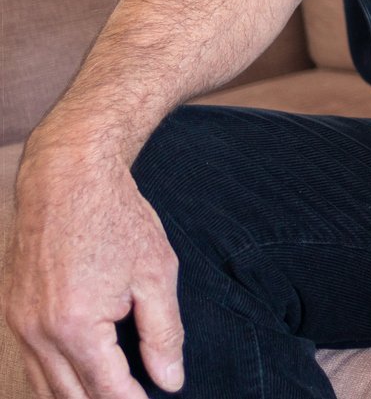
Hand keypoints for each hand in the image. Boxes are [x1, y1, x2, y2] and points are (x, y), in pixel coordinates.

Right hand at [4, 140, 185, 397]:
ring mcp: (19, 324)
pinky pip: (31, 363)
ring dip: (77, 398)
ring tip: (112, 395)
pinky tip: (82, 378)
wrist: (68, 179)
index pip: (107, 390)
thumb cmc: (117, 219)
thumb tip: (170, 381)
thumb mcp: (157, 274)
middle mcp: (39, 332)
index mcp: (77, 326)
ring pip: (45, 386)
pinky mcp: (12, 313)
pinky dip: (55, 379)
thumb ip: (163, 334)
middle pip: (71, 397)